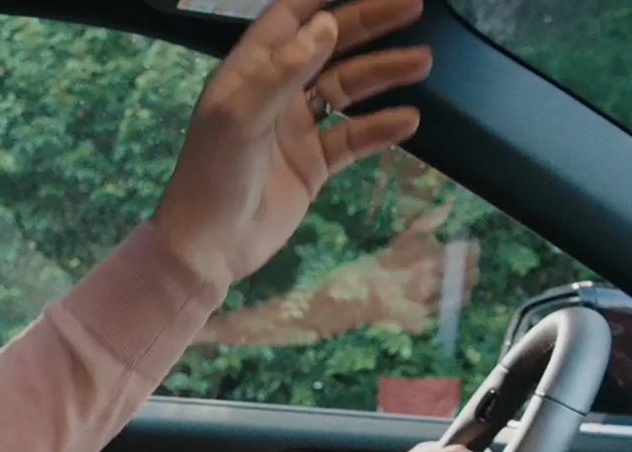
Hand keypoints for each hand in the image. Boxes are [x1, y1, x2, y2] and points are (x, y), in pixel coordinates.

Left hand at [155, 0, 433, 290]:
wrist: (209, 247)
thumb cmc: (214, 176)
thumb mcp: (242, 116)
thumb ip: (284, 69)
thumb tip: (326, 23)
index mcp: (250, 74)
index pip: (289, 18)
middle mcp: (276, 94)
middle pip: (329, 46)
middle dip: (369, 24)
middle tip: (413, 6)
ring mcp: (296, 129)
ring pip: (348, 89)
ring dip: (383, 72)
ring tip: (422, 61)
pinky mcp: (313, 164)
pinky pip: (354, 137)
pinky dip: (381, 127)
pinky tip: (409, 119)